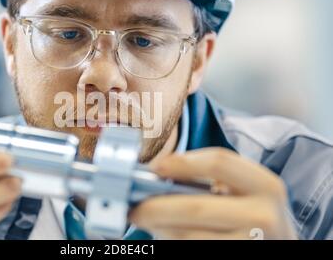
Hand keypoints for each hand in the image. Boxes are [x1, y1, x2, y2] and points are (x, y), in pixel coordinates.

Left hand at [129, 148, 297, 239]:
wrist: (278, 245)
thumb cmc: (251, 214)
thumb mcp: (244, 191)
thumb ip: (209, 181)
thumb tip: (157, 177)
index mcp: (266, 186)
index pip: (219, 162)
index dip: (182, 162)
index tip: (155, 167)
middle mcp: (264, 217)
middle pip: (196, 207)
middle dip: (157, 207)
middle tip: (135, 209)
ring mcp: (254, 245)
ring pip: (190, 238)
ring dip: (161, 230)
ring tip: (149, 224)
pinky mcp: (240, 258)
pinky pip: (194, 250)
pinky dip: (173, 243)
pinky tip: (166, 236)